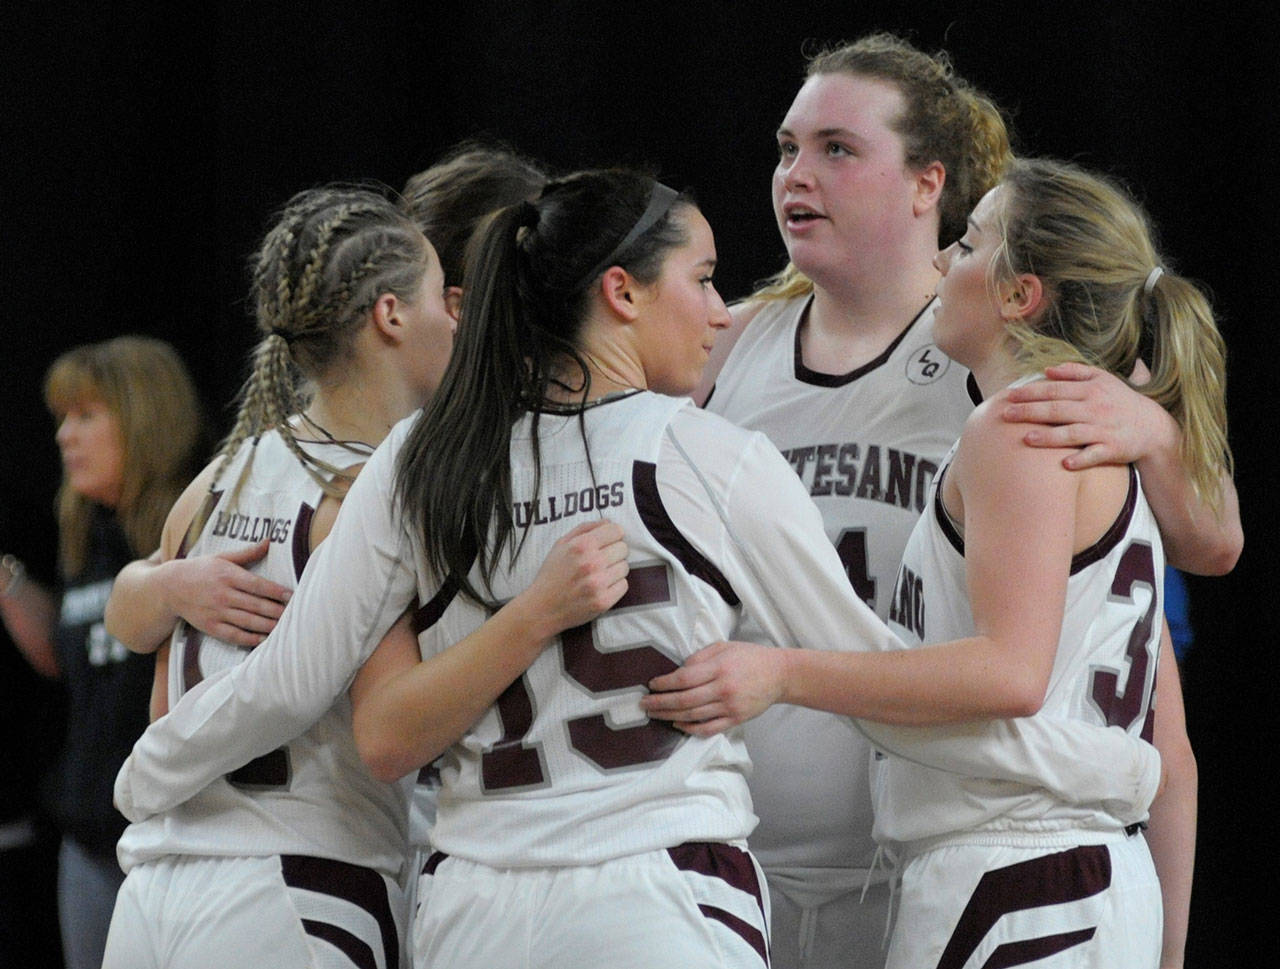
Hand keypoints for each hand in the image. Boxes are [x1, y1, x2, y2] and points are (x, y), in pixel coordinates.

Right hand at [161, 540, 290, 646]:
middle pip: (255, 605)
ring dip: (268, 625)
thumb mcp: (222, 557)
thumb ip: (247, 553)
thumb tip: (269, 541)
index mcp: (227, 575)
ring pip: (247, 621)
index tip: (292, 596)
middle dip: (277, 611)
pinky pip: (233, 635)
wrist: (169, 587)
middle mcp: (222, 594)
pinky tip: (264, 639)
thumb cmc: (201, 570)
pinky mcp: (210, 626)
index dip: (276, 591)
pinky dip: (250, 638)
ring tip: (285, 627)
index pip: (257, 585)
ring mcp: (216, 612)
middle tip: (295, 614)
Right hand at [520, 520, 629, 634]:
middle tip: (600, 561)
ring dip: (614, 570)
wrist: (542, 608)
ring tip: (599, 575)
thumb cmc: (552, 574)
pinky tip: (601, 587)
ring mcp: (598, 583)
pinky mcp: (603, 601)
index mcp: (581, 545)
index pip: (616, 531)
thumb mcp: (561, 544)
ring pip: (625, 567)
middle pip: (623, 548)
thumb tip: (609, 522)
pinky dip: (615, 586)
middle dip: (613, 552)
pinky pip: (624, 585)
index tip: (606, 542)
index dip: (612, 536)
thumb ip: (585, 529)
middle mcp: (592, 562)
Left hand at [641, 640, 783, 735]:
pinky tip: (677, 724)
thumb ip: (700, 657)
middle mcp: (723, 688)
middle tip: (644, 703)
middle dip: (660, 702)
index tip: (652, 684)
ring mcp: (730, 707)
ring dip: (670, 716)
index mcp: (719, 667)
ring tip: (655, 714)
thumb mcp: (724, 647)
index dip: (664, 683)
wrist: (779, 674)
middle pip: (684, 699)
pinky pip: (708, 728)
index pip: (684, 678)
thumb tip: (678, 671)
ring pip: (693, 715)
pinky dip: (690, 728)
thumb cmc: (750, 657)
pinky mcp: (736, 719)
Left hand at [1001, 362, 1173, 469]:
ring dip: (1049, 436)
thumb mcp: (1102, 379)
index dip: (1031, 392)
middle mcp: (1095, 409)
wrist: (1153, 426)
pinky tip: (1064, 464)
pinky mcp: (1113, 449)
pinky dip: (1081, 459)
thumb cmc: (1120, 401)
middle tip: (1006, 415)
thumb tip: (1046, 370)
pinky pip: (1095, 455)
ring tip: (1026, 438)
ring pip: (1072, 433)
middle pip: (1058, 410)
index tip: (1009, 396)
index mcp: (1091, 390)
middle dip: (1030, 412)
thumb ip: (1074, 371)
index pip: (1055, 389)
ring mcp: (1104, 430)